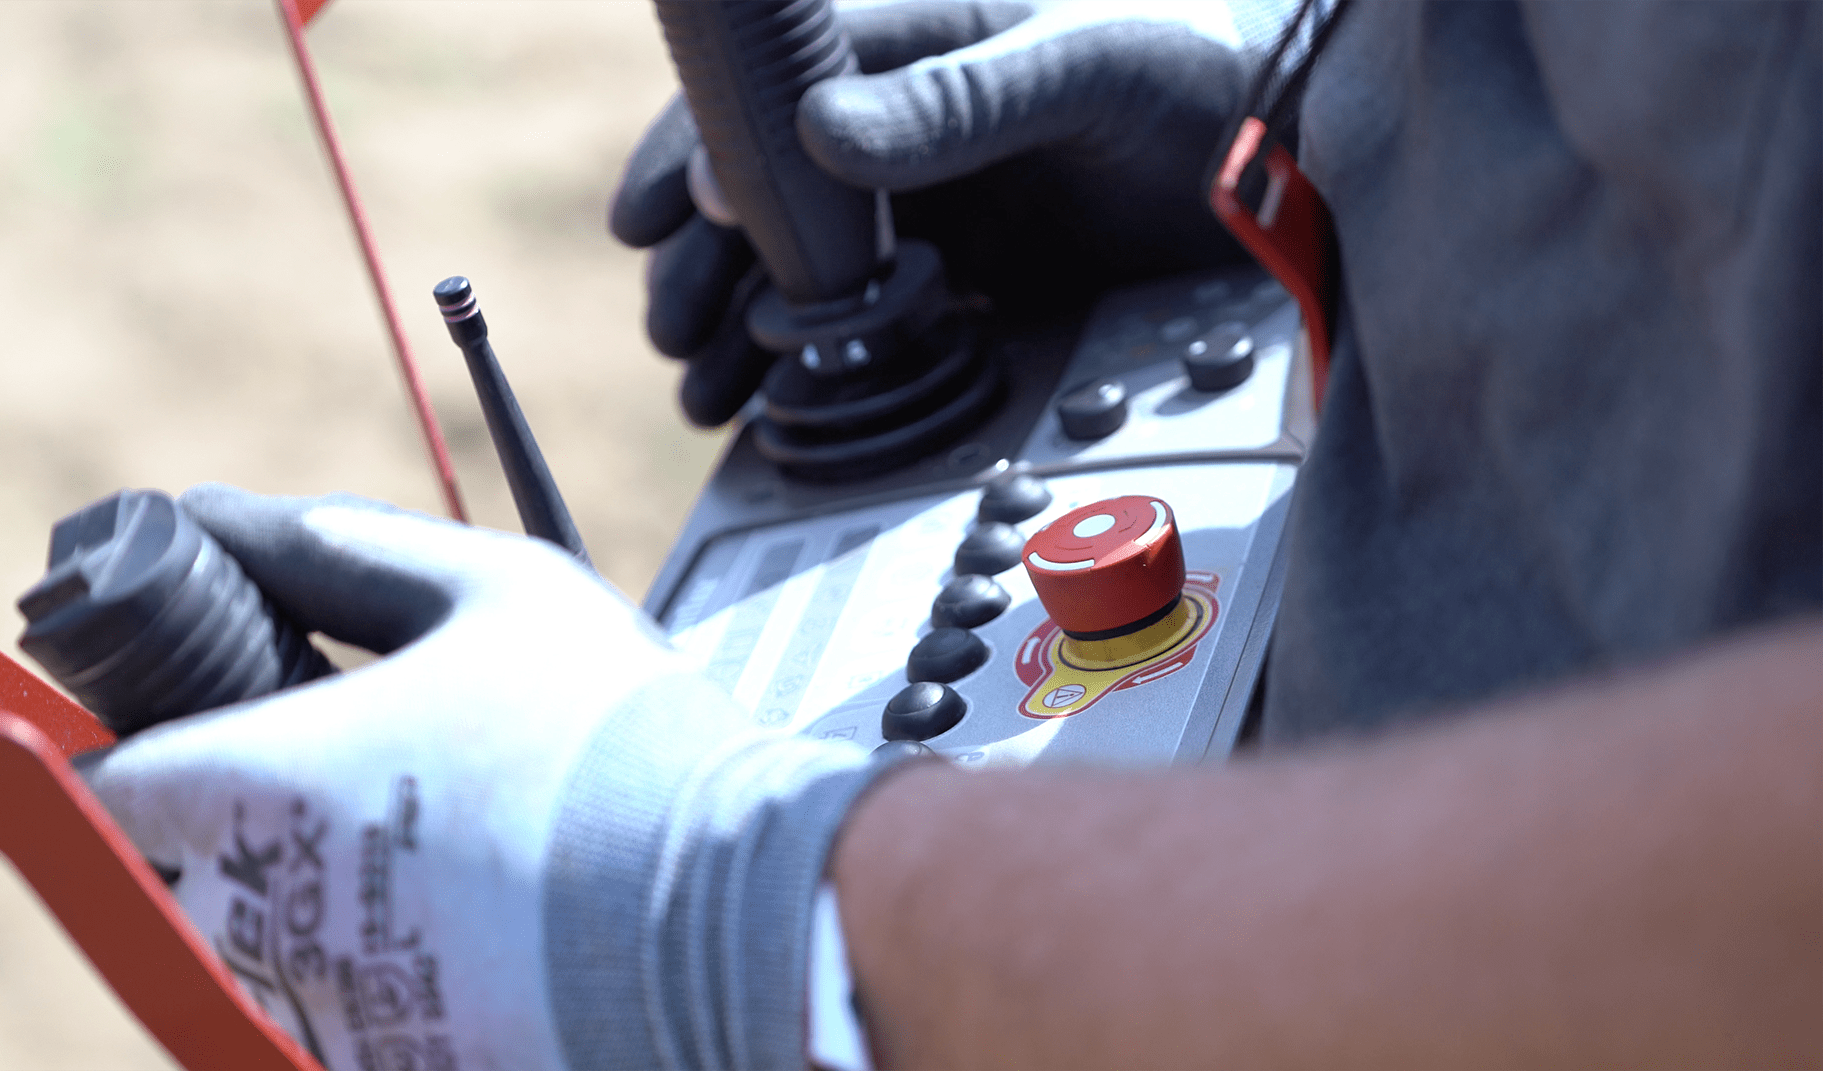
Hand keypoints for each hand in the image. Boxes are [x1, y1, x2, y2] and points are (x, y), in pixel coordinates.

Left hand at [79, 485, 883, 1069]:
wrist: (735, 906)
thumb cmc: (614, 735)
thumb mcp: (495, 587)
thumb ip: (344, 546)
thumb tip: (231, 515)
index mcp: (262, 784)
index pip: (113, 782)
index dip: (153, 739)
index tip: (219, 715)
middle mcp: (260, 914)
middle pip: (180, 869)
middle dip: (245, 815)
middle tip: (362, 767)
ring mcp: (320, 1005)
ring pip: (259, 943)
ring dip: (315, 888)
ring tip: (449, 837)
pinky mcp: (386, 1062)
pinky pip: (336, 1006)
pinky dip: (384, 959)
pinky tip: (483, 907)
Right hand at [611, 0, 1254, 425]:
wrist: (1286, 190)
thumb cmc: (1197, 93)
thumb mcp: (1087, 72)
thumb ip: (960, 97)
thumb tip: (818, 134)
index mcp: (915, 51)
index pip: (770, 93)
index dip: (696, 150)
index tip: (650, 219)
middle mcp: (902, 137)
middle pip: (763, 197)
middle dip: (705, 265)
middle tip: (677, 335)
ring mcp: (927, 220)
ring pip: (797, 272)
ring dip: (740, 330)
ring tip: (707, 395)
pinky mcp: (962, 294)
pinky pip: (862, 334)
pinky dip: (812, 375)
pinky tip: (773, 418)